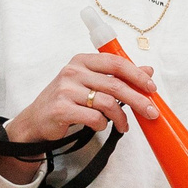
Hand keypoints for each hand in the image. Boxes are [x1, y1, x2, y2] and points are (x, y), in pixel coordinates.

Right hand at [0, 52, 160, 178]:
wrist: (36, 120)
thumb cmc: (66, 100)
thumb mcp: (90, 83)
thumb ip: (117, 76)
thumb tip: (148, 70)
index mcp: (82, 61)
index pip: (115, 63)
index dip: (136, 75)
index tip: (151, 87)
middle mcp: (73, 72)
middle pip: (115, 85)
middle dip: (138, 100)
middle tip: (151, 112)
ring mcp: (65, 90)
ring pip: (107, 103)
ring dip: (121, 117)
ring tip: (125, 126)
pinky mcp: (61, 109)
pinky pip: (94, 117)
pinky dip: (103, 124)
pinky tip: (102, 126)